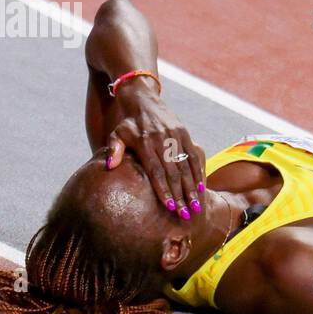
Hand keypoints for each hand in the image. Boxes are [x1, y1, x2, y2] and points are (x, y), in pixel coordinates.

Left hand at [105, 86, 205, 215]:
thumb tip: (109, 166)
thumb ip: (114, 149)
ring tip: (196, 206)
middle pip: (174, 173)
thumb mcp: (116, 133)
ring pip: (186, 166)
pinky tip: (202, 187)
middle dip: (181, 195)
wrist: (143, 99)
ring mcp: (176, 137)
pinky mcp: (185, 134)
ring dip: (192, 188)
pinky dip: (199, 172)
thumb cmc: (128, 123)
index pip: (157, 171)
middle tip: (185, 214)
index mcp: (146, 143)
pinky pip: (194, 156)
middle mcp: (163, 141)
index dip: (164, 189)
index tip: (170, 206)